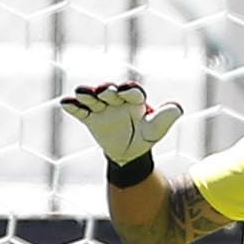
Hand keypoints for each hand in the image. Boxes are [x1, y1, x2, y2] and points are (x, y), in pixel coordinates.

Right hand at [59, 81, 183, 164]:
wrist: (128, 153)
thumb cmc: (144, 136)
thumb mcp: (155, 129)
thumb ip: (165, 118)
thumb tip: (177, 108)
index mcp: (135, 100)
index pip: (133, 92)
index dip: (129, 90)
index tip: (124, 91)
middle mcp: (117, 100)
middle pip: (110, 92)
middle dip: (107, 90)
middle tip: (104, 91)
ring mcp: (102, 108)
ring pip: (93, 98)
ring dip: (87, 94)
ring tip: (81, 92)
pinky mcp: (90, 118)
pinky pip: (80, 111)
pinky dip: (73, 106)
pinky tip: (65, 103)